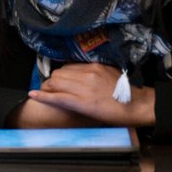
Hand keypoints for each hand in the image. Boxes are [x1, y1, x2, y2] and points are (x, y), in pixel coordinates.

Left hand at [26, 62, 154, 127]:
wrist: (138, 105)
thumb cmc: (126, 93)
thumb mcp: (110, 74)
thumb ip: (94, 72)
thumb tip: (80, 73)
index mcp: (94, 66)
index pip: (67, 67)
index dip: (60, 75)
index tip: (59, 81)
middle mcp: (87, 74)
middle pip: (58, 74)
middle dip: (52, 82)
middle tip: (52, 89)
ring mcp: (83, 88)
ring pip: (55, 83)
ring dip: (48, 89)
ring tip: (48, 94)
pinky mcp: (81, 102)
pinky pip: (57, 97)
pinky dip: (43, 96)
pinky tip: (34, 95)